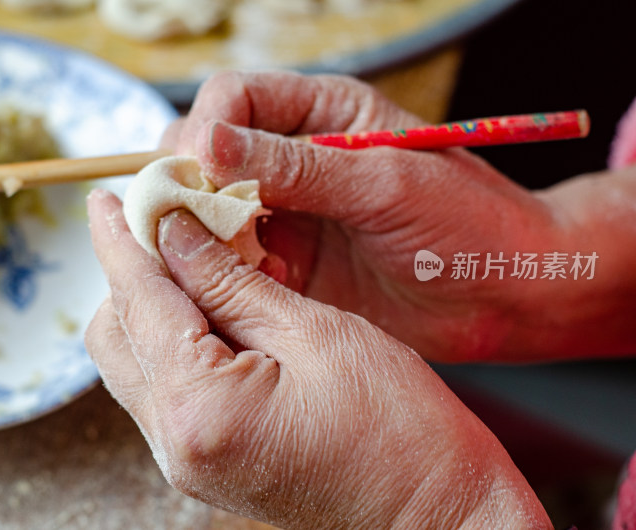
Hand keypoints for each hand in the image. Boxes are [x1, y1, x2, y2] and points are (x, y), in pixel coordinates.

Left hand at [85, 190, 549, 528]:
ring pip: (134, 361)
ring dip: (153, 303)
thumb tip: (176, 233)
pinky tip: (214, 305)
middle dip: (131, 271)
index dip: (119, 241)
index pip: (138, 301)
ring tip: (194, 256)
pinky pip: (164, 387)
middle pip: (116, 335)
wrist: (436, 515)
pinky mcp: (206, 460)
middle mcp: (176, 443)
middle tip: (163, 221)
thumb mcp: (315, 331)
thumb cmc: (400, 429)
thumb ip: (231, 281)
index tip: (106, 198)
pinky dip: (175, 339)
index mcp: (200, 409)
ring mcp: (187, 459)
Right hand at [163, 71, 635, 361]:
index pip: (234, 99)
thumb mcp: (383, 182)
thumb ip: (297, 167)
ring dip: (203, 233)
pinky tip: (245, 286)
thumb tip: (206, 142)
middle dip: (191, 183)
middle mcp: (293, 160)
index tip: (200, 170)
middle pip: (207, 153)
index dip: (208, 128)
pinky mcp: (287, 264)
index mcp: (322, 115)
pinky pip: (231, 261)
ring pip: (209, 211)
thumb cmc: (464, 219)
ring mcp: (287, 214)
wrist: (501, 293)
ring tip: (220, 258)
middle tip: (194, 220)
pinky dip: (223, 272)